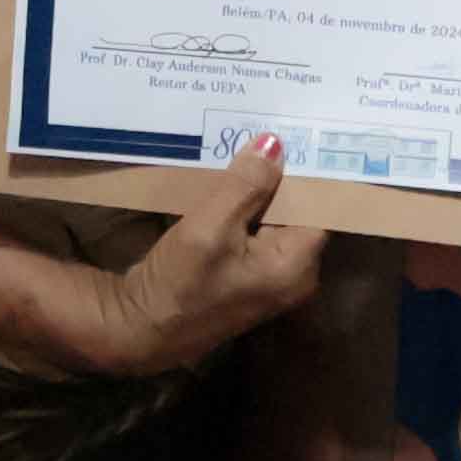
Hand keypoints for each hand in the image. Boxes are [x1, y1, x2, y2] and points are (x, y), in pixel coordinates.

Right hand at [40, 137, 326, 376]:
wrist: (141, 330)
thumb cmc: (179, 283)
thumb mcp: (209, 227)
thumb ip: (245, 185)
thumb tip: (276, 144)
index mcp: (297, 266)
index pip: (318, 207)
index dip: (308, 171)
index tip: (297, 134)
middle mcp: (295, 276)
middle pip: (299, 213)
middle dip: (282, 176)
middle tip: (267, 131)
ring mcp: (273, 279)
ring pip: (277, 221)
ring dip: (260, 191)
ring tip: (246, 148)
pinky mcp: (250, 278)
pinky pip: (259, 233)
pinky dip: (246, 210)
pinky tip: (228, 185)